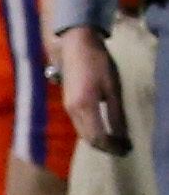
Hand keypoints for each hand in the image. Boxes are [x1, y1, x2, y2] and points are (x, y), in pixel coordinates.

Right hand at [58, 24, 132, 154]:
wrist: (76, 46)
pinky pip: (79, 124)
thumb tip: (122, 136)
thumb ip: (116, 114)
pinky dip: (91, 131)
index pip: (98, 137)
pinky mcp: (67, 103)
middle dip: (105, 146)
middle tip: (123, 147)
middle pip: (88, 138)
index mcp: (85, 107)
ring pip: (82, 133)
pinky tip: (103, 127)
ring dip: (98, 139)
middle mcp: (72, 111)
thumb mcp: (112, 88)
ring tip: (115, 139)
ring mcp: (67, 107)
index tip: (127, 149)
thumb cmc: (98, 64)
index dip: (112, 147)